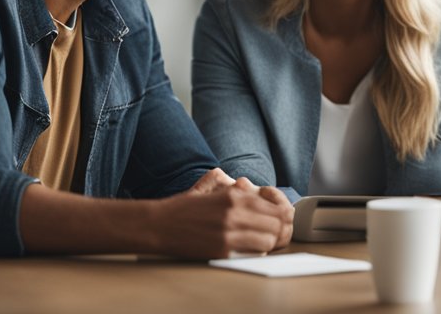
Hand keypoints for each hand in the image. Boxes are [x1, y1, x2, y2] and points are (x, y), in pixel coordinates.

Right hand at [154, 171, 293, 257]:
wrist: (159, 224)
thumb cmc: (185, 208)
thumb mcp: (212, 187)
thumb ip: (236, 188)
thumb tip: (259, 192)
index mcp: (235, 195)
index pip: (277, 207)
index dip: (282, 215)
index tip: (275, 219)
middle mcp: (235, 211)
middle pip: (278, 224)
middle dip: (278, 230)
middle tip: (270, 233)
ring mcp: (229, 231)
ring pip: (269, 240)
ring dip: (267, 242)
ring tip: (258, 241)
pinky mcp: (222, 249)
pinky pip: (253, 253)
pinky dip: (255, 252)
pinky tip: (246, 249)